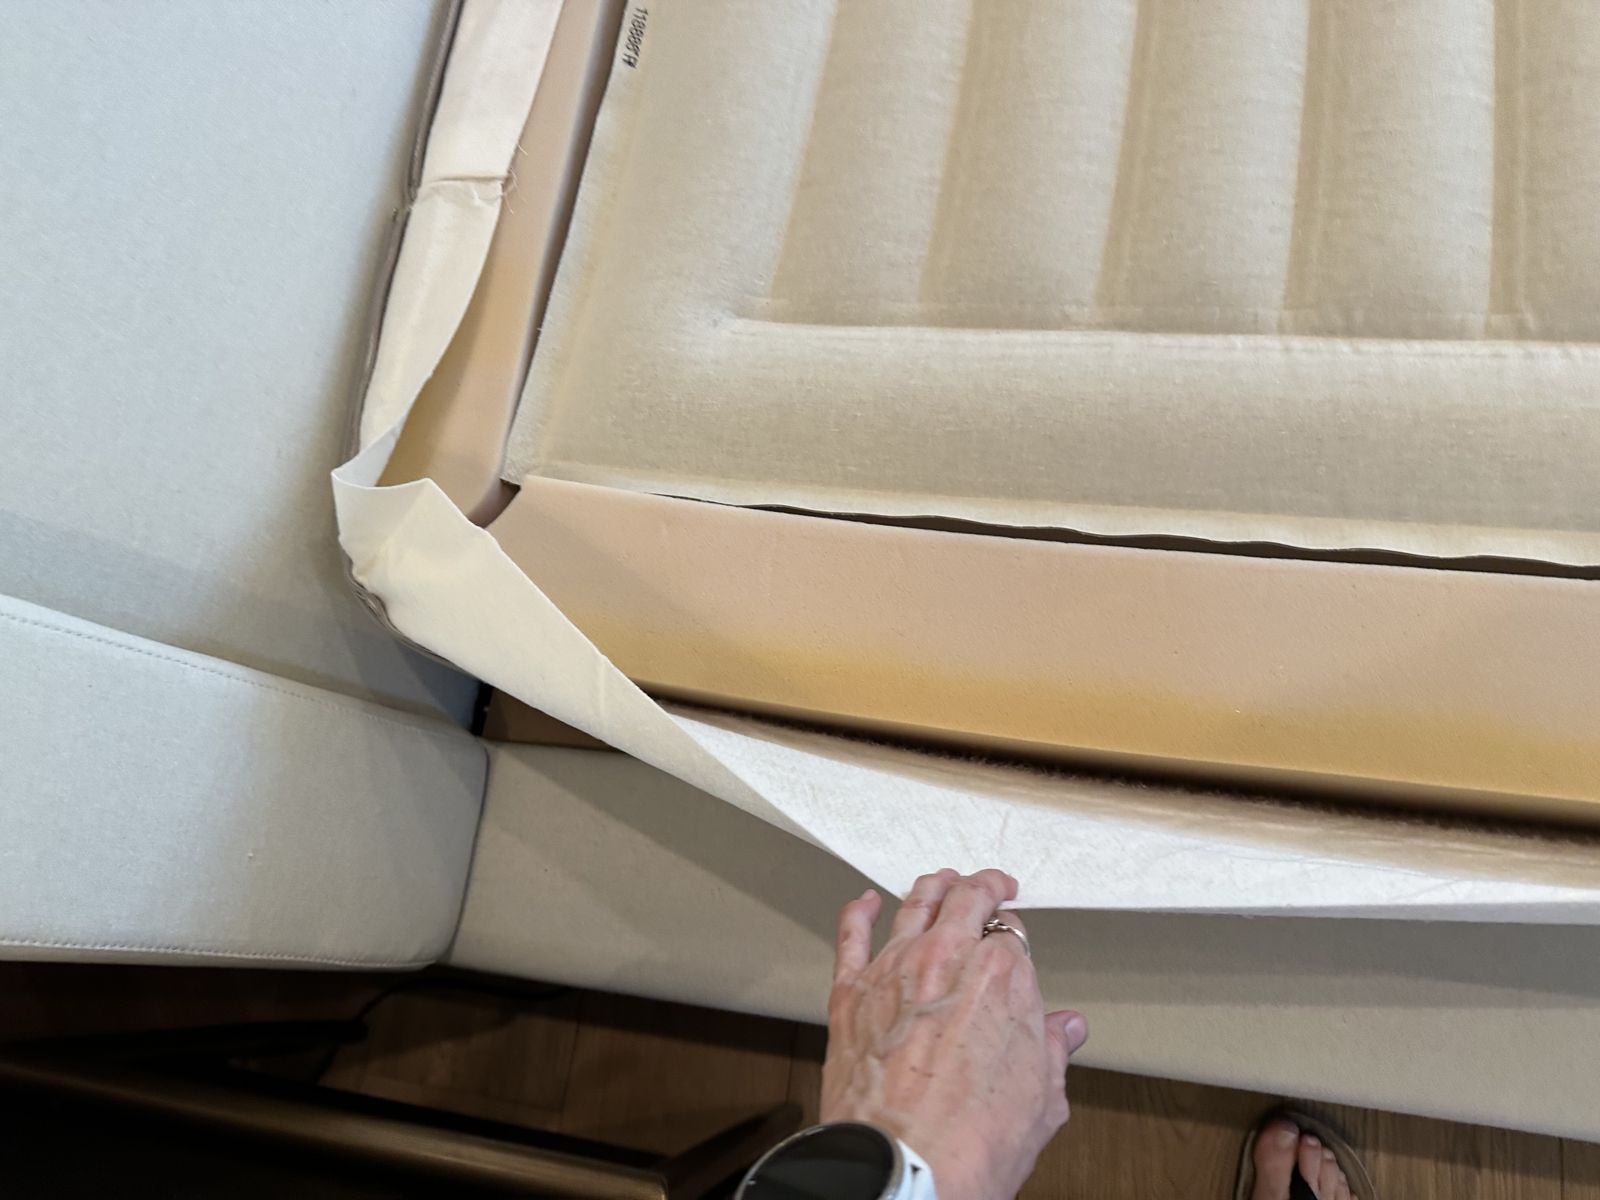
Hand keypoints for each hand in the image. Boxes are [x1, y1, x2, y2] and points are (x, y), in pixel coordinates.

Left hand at [821, 869, 1087, 1199]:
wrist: (906, 1168)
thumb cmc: (970, 1143)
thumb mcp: (1041, 1100)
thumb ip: (1051, 1051)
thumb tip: (1065, 1030)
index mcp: (1002, 977)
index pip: (1012, 934)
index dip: (1014, 937)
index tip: (1014, 945)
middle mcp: (947, 959)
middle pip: (965, 899)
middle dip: (983, 886)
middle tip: (991, 886)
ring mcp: (895, 970)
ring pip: (913, 903)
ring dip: (932, 886)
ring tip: (942, 881)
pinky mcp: (851, 992)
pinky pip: (851, 935)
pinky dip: (857, 911)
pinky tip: (863, 902)